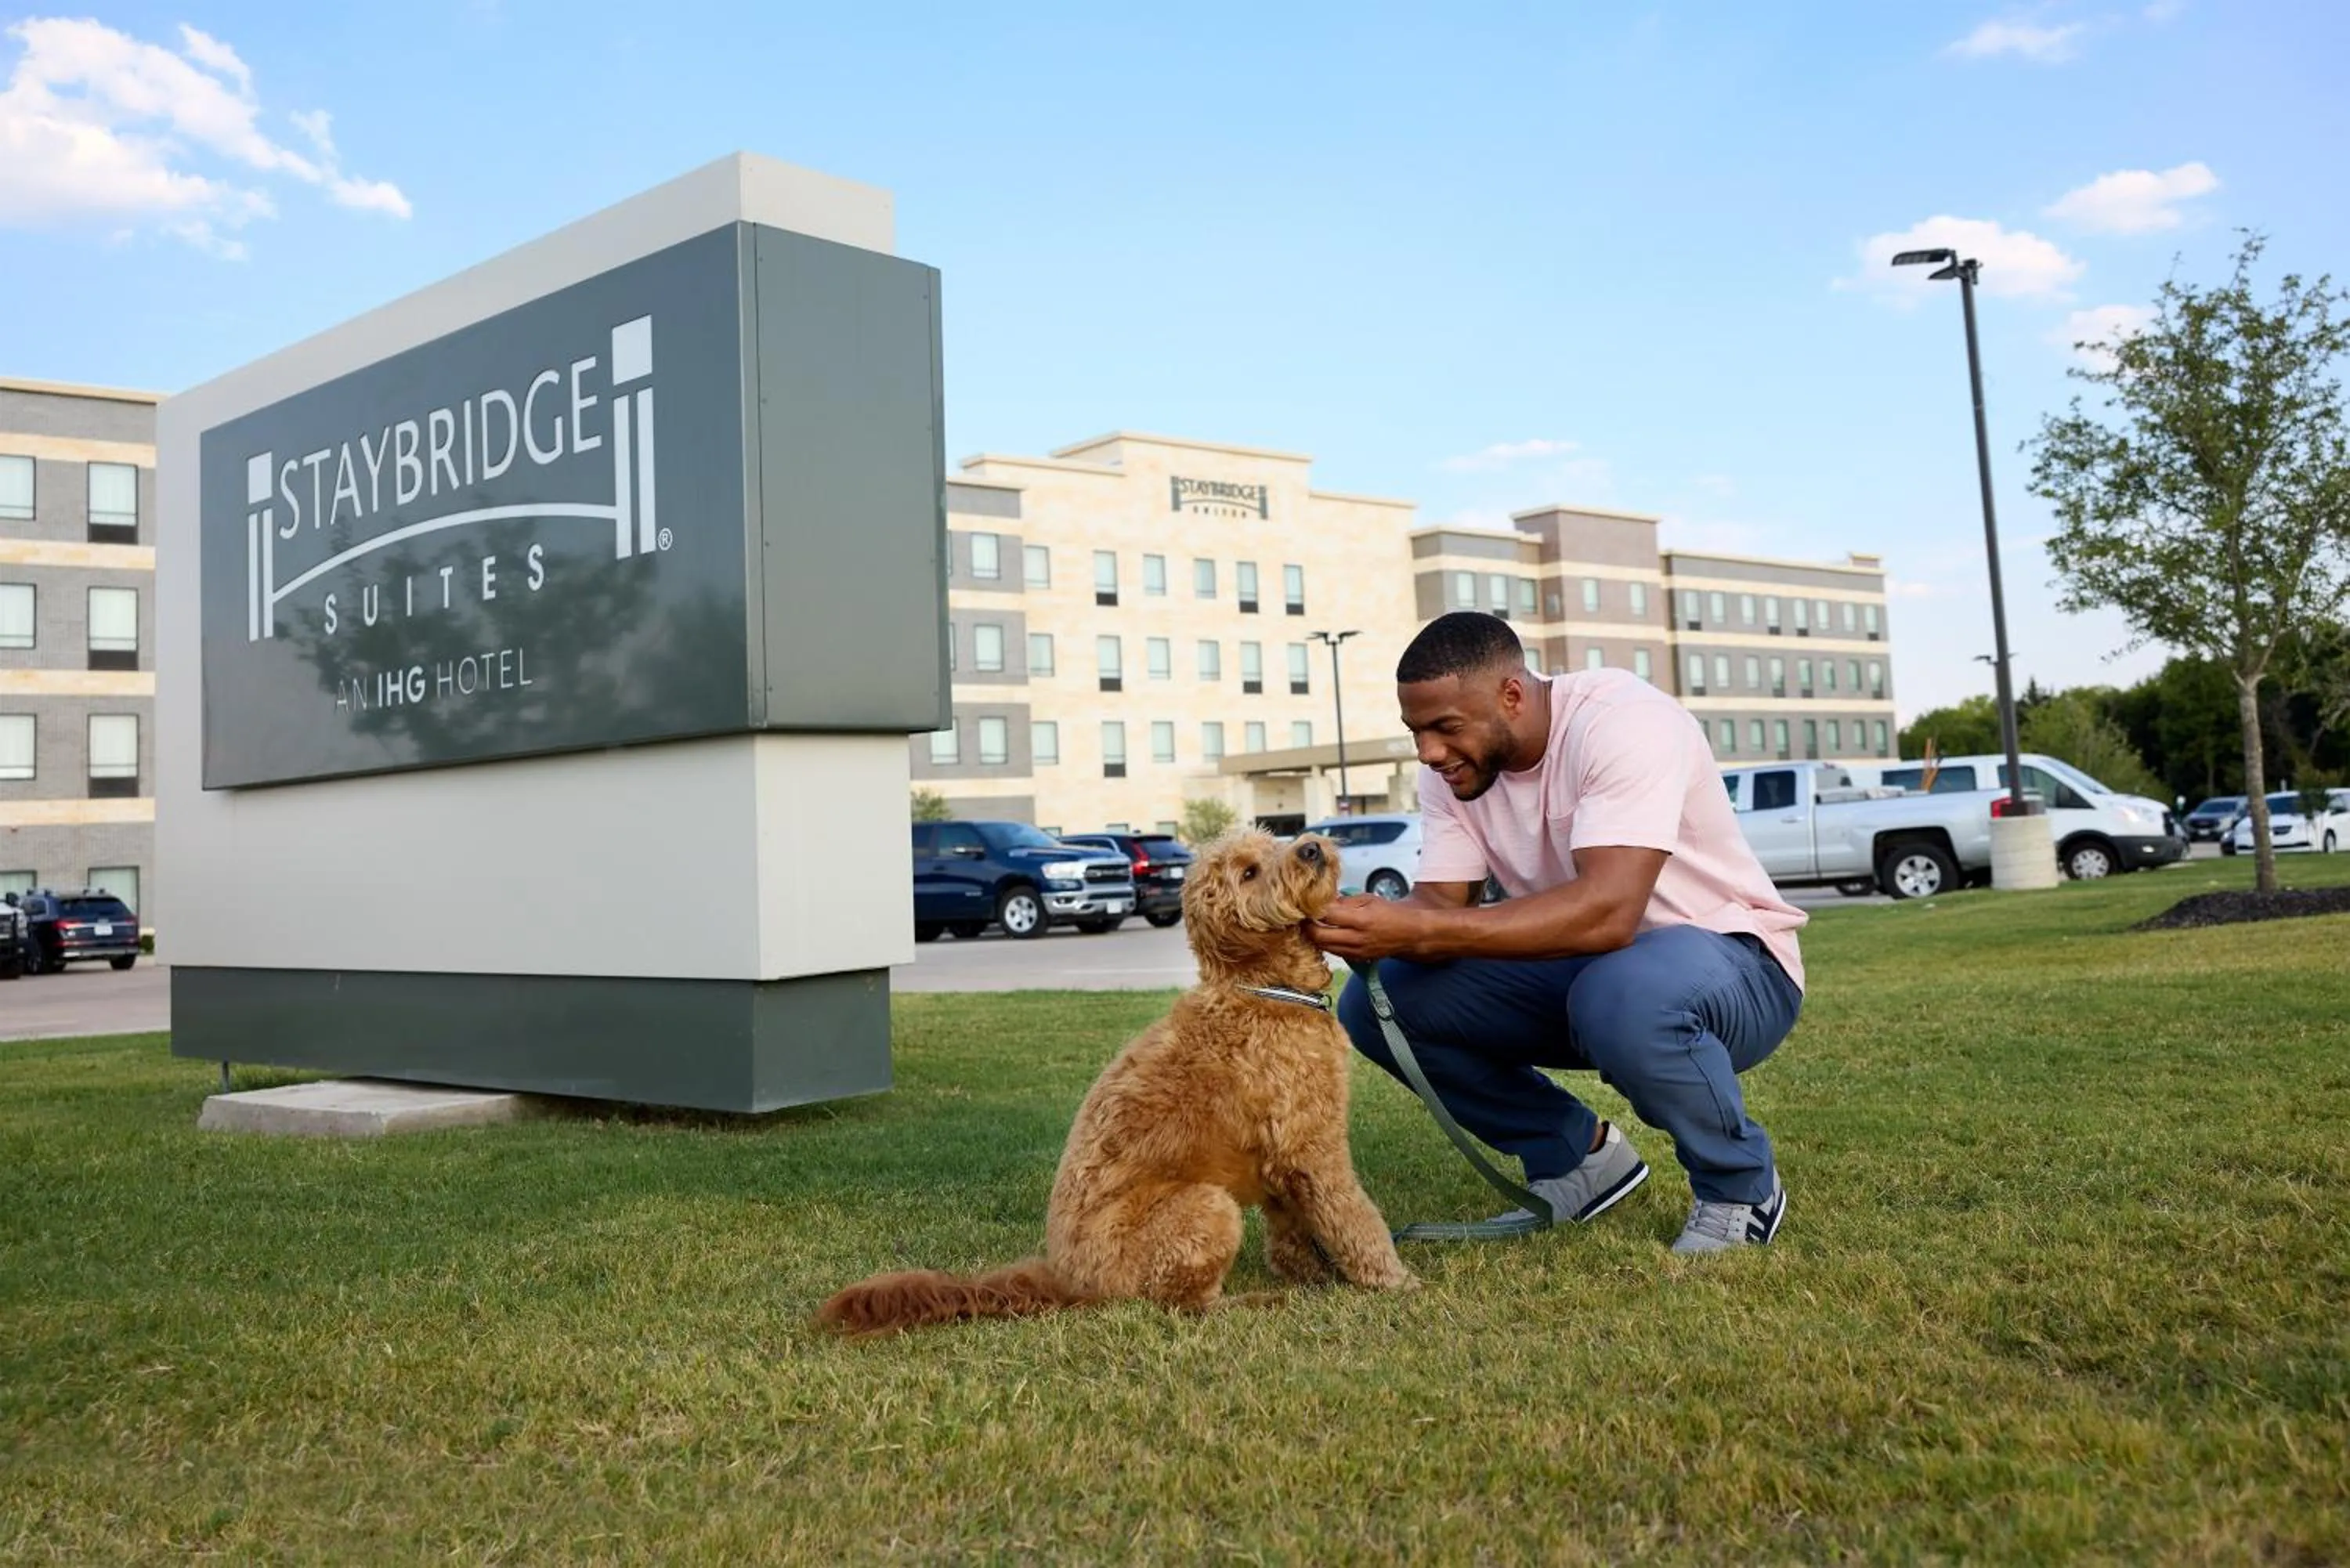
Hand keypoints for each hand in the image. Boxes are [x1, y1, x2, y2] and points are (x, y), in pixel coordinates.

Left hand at [1306, 894, 1428, 963]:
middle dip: (1307, 926)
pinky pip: (1333, 952)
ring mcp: (1356, 951)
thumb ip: (1344, 901)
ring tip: (1311, 924)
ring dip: (1314, 936)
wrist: (1409, 934)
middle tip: (1303, 916)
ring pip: (1323, 946)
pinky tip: (1324, 933)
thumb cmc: (1390, 913)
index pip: (1327, 915)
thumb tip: (1323, 901)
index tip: (1306, 903)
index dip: (1313, 909)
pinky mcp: (1356, 959)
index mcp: (1361, 919)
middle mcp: (1357, 938)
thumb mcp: (1368, 899)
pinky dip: (1325, 943)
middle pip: (1319, 935)